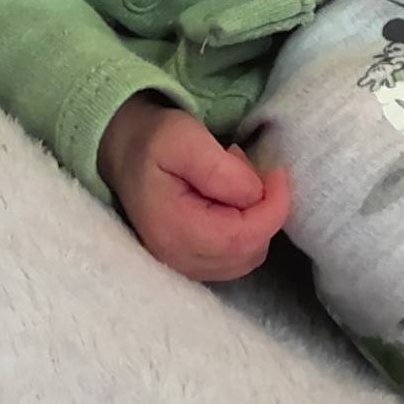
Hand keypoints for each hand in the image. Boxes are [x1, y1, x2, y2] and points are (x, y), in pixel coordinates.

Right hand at [98, 93, 291, 281]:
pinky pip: (236, 258)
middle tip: (243, 169)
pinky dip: (245, 230)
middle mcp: (178, 259)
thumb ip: (219, 169)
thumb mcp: (183, 137)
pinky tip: (229, 201)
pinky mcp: (192, 263)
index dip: (273, 208)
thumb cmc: (153, 140)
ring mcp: (184, 266)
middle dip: (263, 210)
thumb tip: (255, 195)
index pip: (243, 237)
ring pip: (247, 257)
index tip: (278, 172)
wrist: (124, 150)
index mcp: (174, 230)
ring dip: (255, 220)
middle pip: (249, 251)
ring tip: (233, 182)